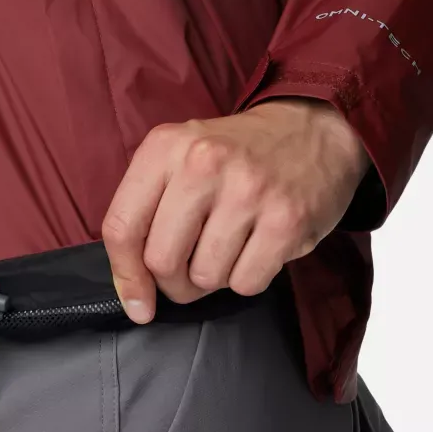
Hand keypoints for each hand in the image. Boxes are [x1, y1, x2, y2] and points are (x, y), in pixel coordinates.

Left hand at [103, 99, 370, 323]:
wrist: (310, 130)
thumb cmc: (232, 156)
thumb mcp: (176, 159)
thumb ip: (144, 213)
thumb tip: (132, 291)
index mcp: (165, 147)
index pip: (121, 227)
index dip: (125, 275)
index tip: (137, 302)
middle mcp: (203, 163)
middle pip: (162, 261)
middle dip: (173, 283)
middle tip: (190, 270)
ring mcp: (247, 190)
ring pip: (205, 277)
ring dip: (214, 277)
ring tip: (229, 247)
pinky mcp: (287, 218)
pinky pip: (246, 283)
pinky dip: (248, 278)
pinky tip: (256, 248)